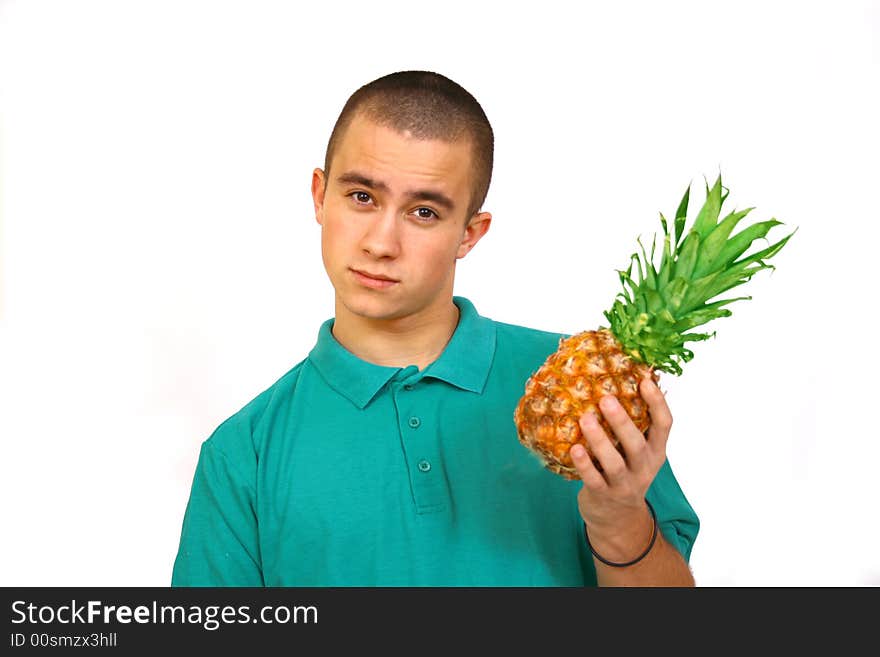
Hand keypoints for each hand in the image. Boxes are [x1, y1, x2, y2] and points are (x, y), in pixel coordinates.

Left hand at [570, 376, 671, 559]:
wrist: (618, 518)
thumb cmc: (625, 471)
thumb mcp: (637, 452)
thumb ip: (634, 424)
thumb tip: (623, 379)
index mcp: (656, 451)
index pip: (664, 425)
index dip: (657, 402)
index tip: (644, 380)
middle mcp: (644, 467)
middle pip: (637, 444)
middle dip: (622, 421)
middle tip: (606, 398)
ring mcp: (625, 484)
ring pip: (614, 462)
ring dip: (599, 440)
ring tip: (585, 418)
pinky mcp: (604, 495)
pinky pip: (594, 479)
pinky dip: (584, 464)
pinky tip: (574, 448)